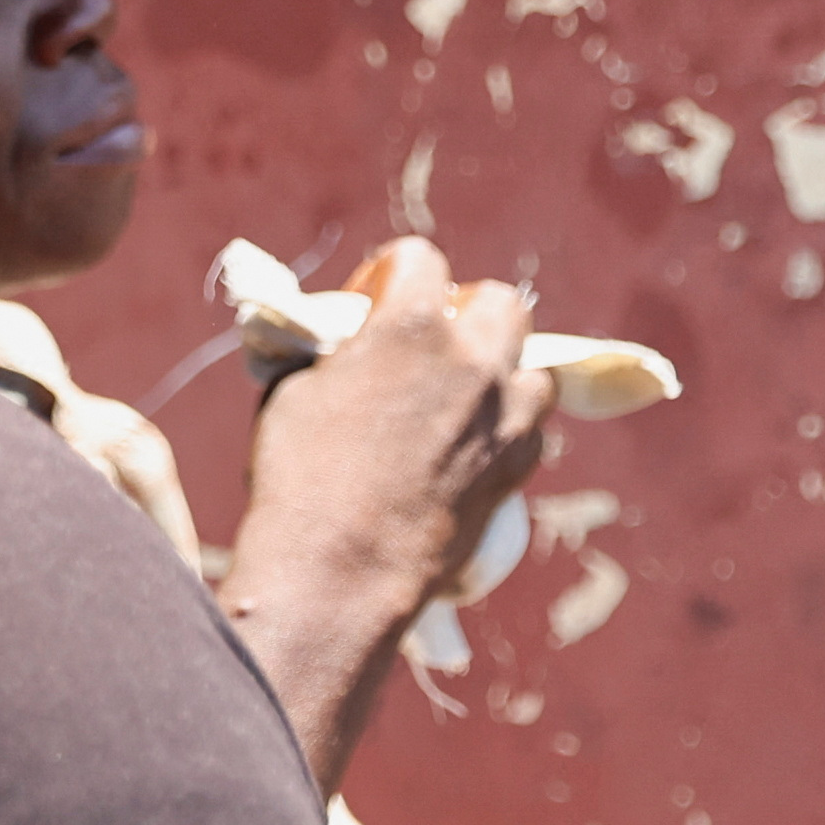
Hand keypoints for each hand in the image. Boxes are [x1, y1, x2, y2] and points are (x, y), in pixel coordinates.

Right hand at [240, 237, 559, 623]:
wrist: (343, 566)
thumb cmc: (300, 475)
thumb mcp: (292, 392)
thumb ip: (332, 355)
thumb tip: (338, 348)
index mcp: (410, 325)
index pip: (418, 258)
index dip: (389, 273)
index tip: (368, 302)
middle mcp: (473, 359)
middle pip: (499, 302)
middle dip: (466, 311)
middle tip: (428, 342)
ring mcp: (507, 415)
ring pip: (532, 367)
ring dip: (500, 371)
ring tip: (459, 397)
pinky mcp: (519, 467)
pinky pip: (531, 428)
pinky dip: (507, 428)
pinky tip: (468, 446)